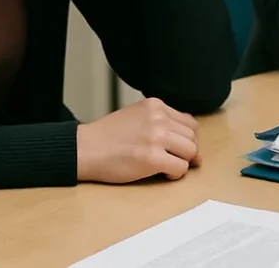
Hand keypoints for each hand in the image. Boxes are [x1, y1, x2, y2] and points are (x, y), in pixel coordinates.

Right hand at [76, 98, 201, 183]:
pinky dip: (175, 173)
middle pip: (192, 136)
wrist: (86, 148)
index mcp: (154, 105)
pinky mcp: (153, 158)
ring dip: (182, 162)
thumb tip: (188, 140)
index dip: (188, 138)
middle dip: (188, 151)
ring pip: (190, 151)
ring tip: (166, 165)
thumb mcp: (136, 115)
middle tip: (176, 160)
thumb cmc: (107, 136)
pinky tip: (162, 172)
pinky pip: (181, 167)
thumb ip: (159, 121)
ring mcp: (156, 137)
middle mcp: (158, 117)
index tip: (182, 148)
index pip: (189, 121)